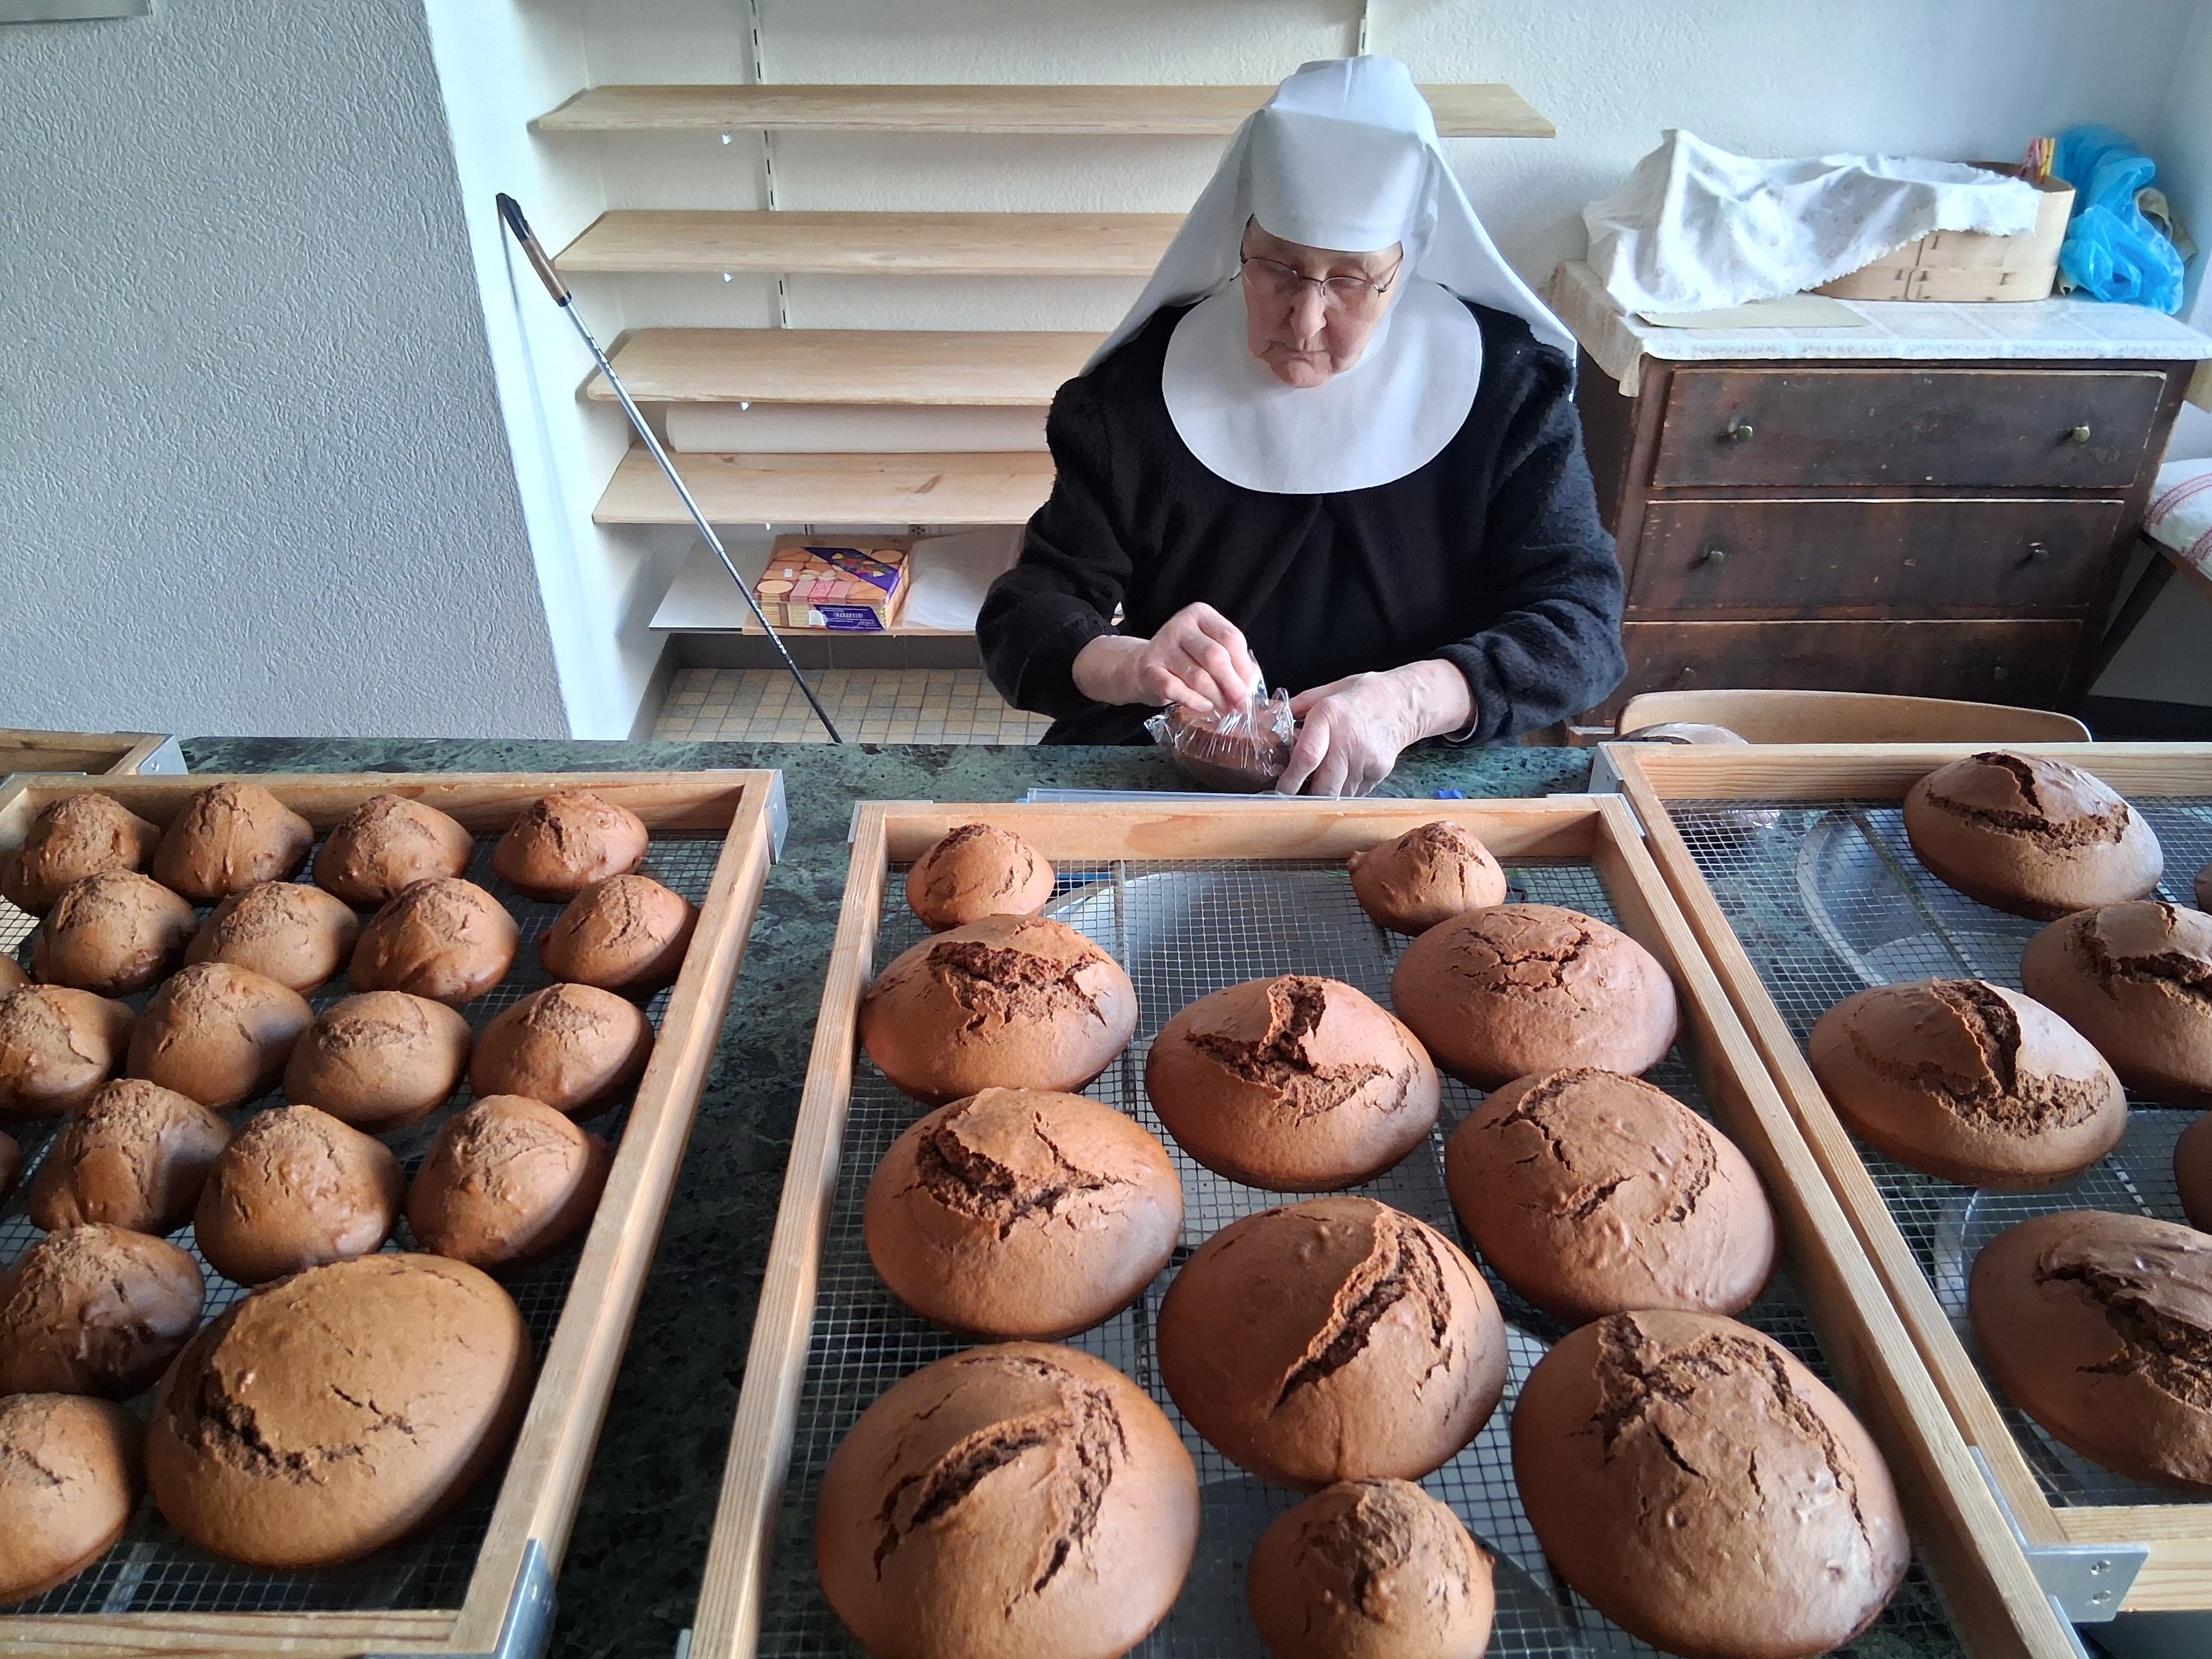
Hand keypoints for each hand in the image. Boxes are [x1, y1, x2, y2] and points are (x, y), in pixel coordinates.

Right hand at [1071, 602, 1261, 712]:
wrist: (1143, 667)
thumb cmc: (1186, 660)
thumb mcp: (1211, 651)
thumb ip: (1234, 662)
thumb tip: (1251, 684)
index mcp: (1200, 614)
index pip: (1231, 638)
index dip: (1244, 667)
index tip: (1250, 688)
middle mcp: (1180, 625)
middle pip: (1215, 656)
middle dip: (1233, 686)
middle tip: (1241, 705)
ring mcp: (1162, 645)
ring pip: (1198, 676)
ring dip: (1216, 698)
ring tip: (1224, 709)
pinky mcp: (1148, 668)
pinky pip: (1175, 688)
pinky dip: (1193, 701)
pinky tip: (1203, 706)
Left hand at [1276, 660, 1474, 796]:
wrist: (1404, 702)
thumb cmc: (1362, 695)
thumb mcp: (1327, 691)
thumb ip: (1296, 707)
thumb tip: (1264, 716)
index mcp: (1330, 717)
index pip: (1306, 757)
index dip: (1291, 780)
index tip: (1280, 792)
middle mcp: (1348, 742)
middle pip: (1325, 788)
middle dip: (1306, 800)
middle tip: (1294, 800)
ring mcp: (1366, 760)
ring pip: (1339, 796)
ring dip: (1325, 797)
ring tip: (1317, 787)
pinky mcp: (1379, 772)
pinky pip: (1355, 792)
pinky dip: (1344, 790)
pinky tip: (1342, 776)